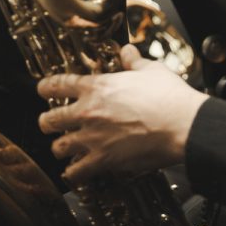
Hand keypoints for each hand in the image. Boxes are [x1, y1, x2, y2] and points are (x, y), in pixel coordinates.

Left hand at [37, 45, 208, 185]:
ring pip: (59, 147)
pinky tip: (74, 172)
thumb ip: (133, 61)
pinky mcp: (104, 160)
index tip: (42, 90)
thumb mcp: (150, 70)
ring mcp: (94, 138)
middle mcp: (89, 112)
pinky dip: (73, 173)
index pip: (59, 84)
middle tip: (48, 124)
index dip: (45, 87)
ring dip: (59, 148)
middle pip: (50, 119)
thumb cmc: (170, 97)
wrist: (184, 125)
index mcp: (98, 87)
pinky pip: (76, 171)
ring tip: (62, 148)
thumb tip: (127, 52)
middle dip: (46, 122)